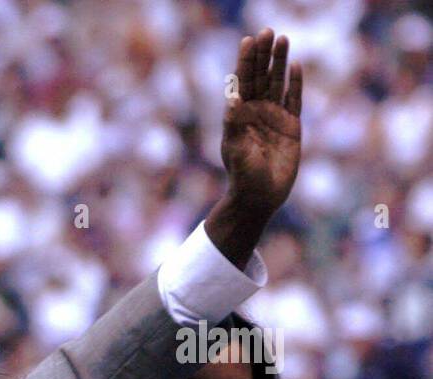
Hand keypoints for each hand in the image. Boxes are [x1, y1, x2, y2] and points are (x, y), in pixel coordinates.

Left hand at [221, 28, 302, 215]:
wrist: (260, 198)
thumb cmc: (243, 177)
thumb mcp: (236, 151)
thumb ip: (234, 125)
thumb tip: (231, 99)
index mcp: (239, 117)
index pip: (242, 83)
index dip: (246, 62)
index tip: (249, 40)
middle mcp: (255, 113)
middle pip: (260, 77)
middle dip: (263, 55)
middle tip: (268, 30)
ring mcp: (274, 118)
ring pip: (277, 83)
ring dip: (280, 62)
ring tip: (283, 38)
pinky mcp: (291, 127)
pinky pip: (294, 100)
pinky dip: (295, 83)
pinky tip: (296, 66)